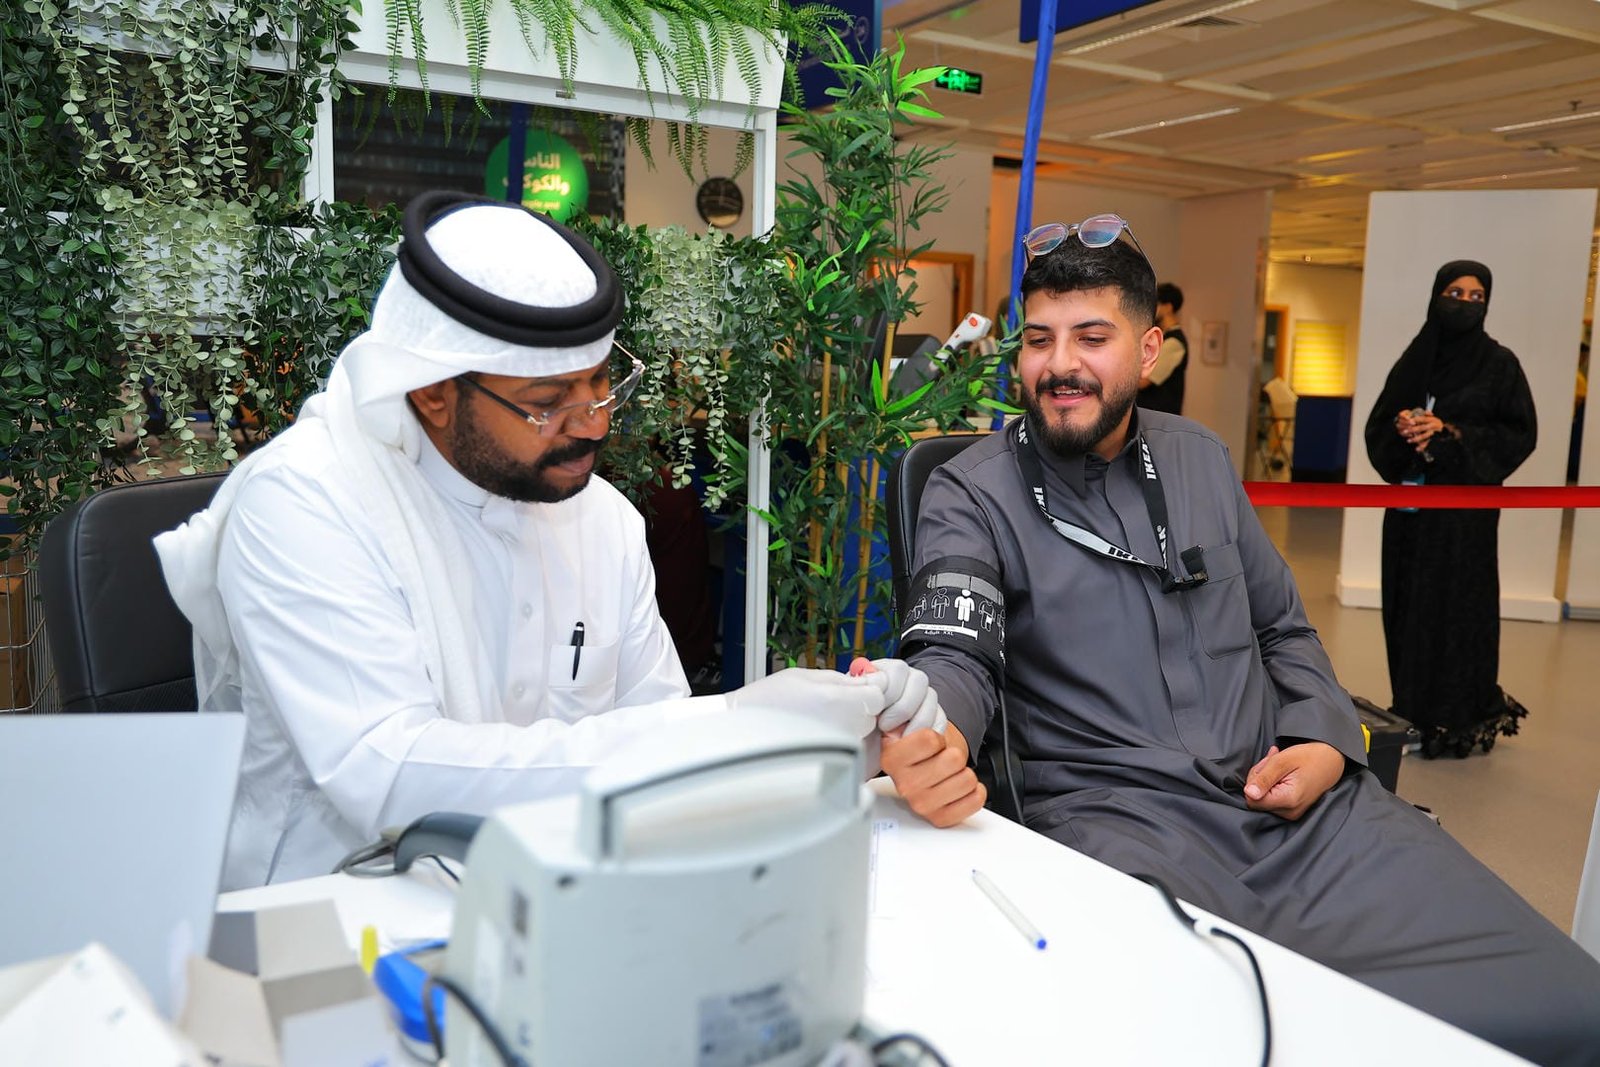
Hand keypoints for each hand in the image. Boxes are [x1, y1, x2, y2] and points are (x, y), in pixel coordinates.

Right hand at [729, 667, 882, 738]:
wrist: (744, 735)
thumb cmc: (768, 703)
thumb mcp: (806, 676)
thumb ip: (843, 679)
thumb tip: (868, 682)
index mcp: (841, 702)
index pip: (879, 696)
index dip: (867, 689)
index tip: (851, 688)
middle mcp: (846, 728)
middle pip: (873, 715)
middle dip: (860, 707)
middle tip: (831, 703)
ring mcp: (841, 750)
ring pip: (863, 733)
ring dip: (852, 724)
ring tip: (821, 719)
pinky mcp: (834, 765)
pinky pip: (852, 750)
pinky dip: (844, 742)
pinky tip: (820, 735)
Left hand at [848, 657, 946, 735]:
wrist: (868, 738)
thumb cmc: (857, 717)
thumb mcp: (852, 699)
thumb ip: (857, 686)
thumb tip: (864, 674)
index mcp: (890, 670)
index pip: (898, 670)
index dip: (888, 691)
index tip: (875, 710)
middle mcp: (911, 679)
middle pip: (919, 682)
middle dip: (901, 709)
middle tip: (884, 727)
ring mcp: (926, 696)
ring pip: (932, 701)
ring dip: (914, 724)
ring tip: (895, 739)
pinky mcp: (936, 716)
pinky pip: (940, 720)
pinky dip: (928, 734)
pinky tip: (910, 744)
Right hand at [881, 721, 985, 827]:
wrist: (924, 767)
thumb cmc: (920, 747)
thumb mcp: (908, 725)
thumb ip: (906, 718)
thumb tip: (906, 712)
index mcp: (891, 759)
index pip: (930, 740)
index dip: (936, 737)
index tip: (929, 742)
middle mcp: (904, 785)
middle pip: (954, 759)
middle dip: (953, 754)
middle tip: (941, 758)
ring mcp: (922, 804)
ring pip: (967, 779)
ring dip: (963, 771)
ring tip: (949, 772)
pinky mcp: (941, 818)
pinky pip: (975, 800)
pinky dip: (975, 790)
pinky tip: (959, 786)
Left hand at [1243, 742, 1345, 820]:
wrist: (1332, 759)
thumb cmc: (1310, 757)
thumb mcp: (1283, 761)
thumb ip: (1264, 778)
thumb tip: (1248, 793)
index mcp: (1288, 801)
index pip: (1252, 800)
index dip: (1253, 781)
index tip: (1266, 767)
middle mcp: (1290, 812)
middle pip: (1257, 800)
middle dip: (1259, 779)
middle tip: (1272, 762)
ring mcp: (1292, 813)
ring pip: (1263, 799)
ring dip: (1266, 780)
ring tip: (1279, 766)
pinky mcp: (1292, 811)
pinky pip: (1272, 800)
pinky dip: (1272, 784)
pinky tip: (1281, 773)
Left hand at [1396, 410, 1443, 451]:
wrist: (1446, 432)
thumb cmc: (1436, 424)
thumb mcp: (1433, 418)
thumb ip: (1428, 415)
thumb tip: (1426, 411)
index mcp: (1432, 420)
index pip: (1422, 419)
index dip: (1415, 420)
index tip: (1408, 421)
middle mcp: (1433, 426)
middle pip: (1422, 427)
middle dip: (1413, 429)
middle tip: (1404, 431)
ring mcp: (1434, 433)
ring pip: (1424, 436)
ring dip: (1416, 438)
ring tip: (1408, 440)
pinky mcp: (1434, 439)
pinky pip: (1428, 443)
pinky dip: (1422, 446)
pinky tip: (1417, 449)